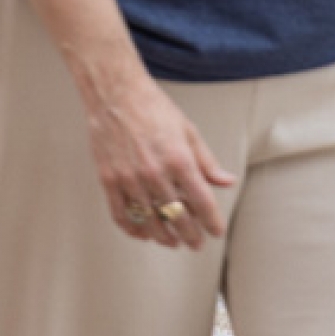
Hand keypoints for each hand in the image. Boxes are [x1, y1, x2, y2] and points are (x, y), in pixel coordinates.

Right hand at [85, 66, 234, 248]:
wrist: (114, 92)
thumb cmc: (152, 107)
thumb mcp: (188, 131)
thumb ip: (207, 161)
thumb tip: (226, 181)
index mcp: (179, 160)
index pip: (202, 203)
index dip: (212, 222)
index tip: (216, 231)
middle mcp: (154, 173)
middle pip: (178, 217)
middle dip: (191, 235)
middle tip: (196, 243)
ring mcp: (129, 178)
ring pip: (150, 220)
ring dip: (164, 237)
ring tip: (172, 242)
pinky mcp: (108, 178)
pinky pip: (121, 213)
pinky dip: (132, 228)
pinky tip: (142, 233)